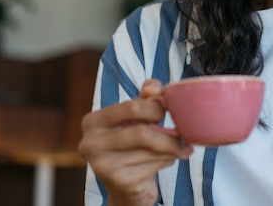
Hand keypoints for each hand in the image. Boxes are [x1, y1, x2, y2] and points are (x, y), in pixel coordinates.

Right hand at [78, 79, 192, 205]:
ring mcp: (103, 166)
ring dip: (172, 148)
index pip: (132, 107)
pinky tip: (166, 160)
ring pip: (152, 150)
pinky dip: (168, 160)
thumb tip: (155, 88)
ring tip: (176, 148)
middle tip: (181, 134)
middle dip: (169, 133)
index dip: (157, 107)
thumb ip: (146, 97)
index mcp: (93, 121)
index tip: (168, 110)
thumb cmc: (132, 143)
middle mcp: (91, 144)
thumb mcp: (136, 116)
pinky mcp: (119, 182)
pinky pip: (155, 165)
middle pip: (142, 132)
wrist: (126, 185)